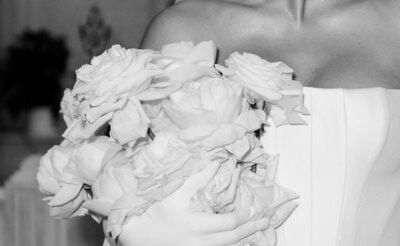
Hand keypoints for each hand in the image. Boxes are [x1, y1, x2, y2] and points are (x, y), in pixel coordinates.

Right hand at [114, 167, 265, 245]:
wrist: (134, 235)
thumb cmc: (153, 214)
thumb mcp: (176, 194)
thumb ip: (197, 179)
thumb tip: (215, 162)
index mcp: (195, 225)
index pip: (228, 223)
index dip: (244, 216)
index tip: (254, 210)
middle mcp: (198, 242)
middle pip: (232, 238)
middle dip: (251, 229)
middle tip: (265, 222)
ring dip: (244, 241)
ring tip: (257, 233)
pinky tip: (238, 243)